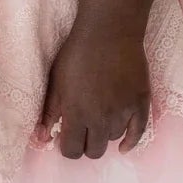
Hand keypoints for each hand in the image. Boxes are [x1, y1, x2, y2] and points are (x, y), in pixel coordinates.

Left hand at [34, 25, 151, 158]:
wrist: (109, 32)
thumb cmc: (77, 54)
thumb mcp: (55, 82)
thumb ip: (49, 112)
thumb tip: (42, 138)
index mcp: (76, 114)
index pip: (72, 151)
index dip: (68, 147)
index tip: (68, 137)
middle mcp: (100, 119)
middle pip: (94, 151)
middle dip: (86, 144)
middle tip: (84, 130)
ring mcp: (123, 112)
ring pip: (112, 139)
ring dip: (105, 133)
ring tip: (100, 116)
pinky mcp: (140, 103)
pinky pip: (138, 133)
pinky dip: (130, 142)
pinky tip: (124, 146)